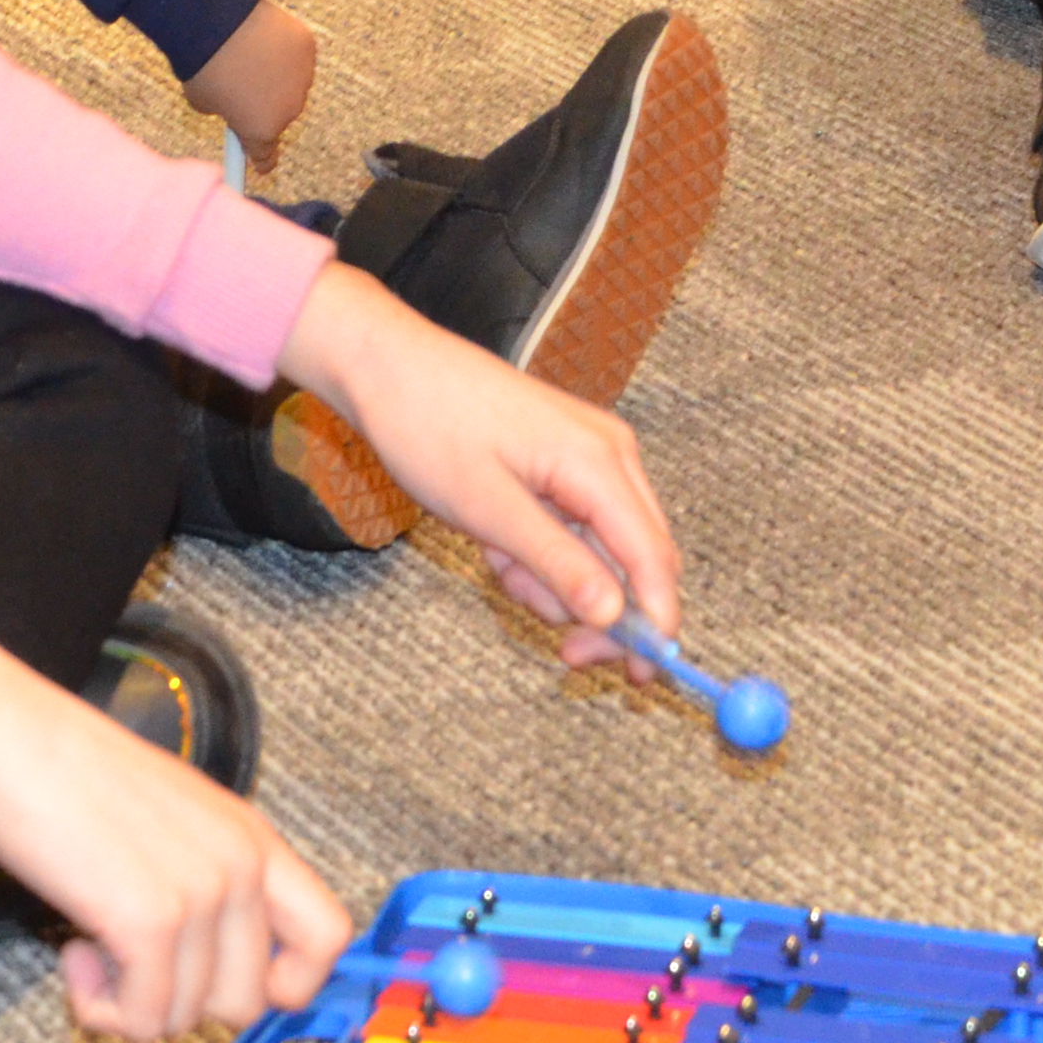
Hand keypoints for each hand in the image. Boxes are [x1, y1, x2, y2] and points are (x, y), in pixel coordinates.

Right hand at [0, 602, 348, 1041]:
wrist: (2, 735)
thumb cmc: (64, 771)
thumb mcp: (169, 816)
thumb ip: (205, 878)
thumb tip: (208, 969)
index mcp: (253, 836)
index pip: (328, 937)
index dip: (285, 983)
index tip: (218, 980)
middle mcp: (241, 865)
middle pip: (249, 1002)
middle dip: (181, 1005)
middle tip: (127, 963)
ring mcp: (202, 894)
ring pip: (188, 1019)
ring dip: (130, 1005)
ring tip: (89, 948)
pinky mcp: (149, 922)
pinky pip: (141, 1018)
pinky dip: (99, 1009)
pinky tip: (71, 954)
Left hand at [183, 0, 319, 167]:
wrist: (217, 23)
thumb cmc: (203, 65)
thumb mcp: (203, 101)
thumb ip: (223, 110)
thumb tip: (231, 101)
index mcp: (261, 130)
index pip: (266, 156)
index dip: (262, 159)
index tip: (261, 165)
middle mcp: (289, 110)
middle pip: (280, 115)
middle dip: (264, 105)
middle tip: (241, 85)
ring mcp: (302, 78)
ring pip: (291, 83)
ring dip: (276, 76)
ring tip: (250, 56)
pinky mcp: (307, 47)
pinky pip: (296, 55)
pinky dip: (283, 50)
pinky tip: (263, 39)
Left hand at [276, 265, 678, 668]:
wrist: (389, 368)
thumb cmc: (429, 426)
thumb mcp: (488, 510)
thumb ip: (557, 563)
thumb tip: (615, 615)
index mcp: (599, 461)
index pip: (653, 558)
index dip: (653, 623)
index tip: (635, 675)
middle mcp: (611, 455)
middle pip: (640, 560)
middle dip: (598, 608)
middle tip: (558, 649)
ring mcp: (593, 456)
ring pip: (605, 552)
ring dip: (556, 579)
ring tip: (496, 559)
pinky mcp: (569, 462)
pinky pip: (578, 530)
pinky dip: (543, 553)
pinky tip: (497, 540)